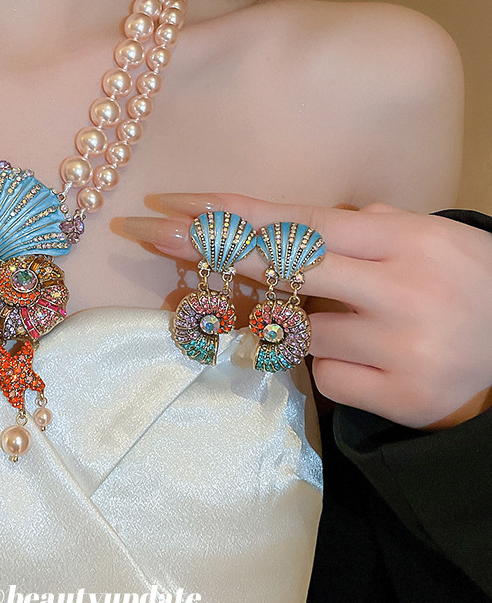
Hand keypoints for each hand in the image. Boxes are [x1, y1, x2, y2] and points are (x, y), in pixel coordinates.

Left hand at [119, 194, 491, 429]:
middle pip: (279, 267)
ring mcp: (400, 349)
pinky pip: (324, 377)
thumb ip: (360, 229)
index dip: (232, 213)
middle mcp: (401, 290)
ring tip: (357, 317)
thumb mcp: (429, 238)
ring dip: (299, 321)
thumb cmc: (468, 286)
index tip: (173, 203)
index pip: (298, 223)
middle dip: (204, 248)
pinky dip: (331, 364)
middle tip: (143, 230)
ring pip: (297, 331)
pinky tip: (372, 359)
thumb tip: (284, 229)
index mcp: (409, 240)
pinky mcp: (399, 399)